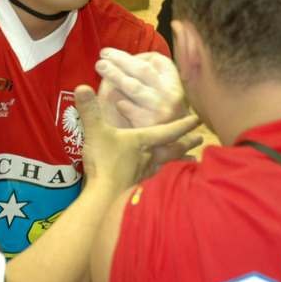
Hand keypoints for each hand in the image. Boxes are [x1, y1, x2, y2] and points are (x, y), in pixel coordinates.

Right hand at [75, 84, 200, 190]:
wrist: (103, 194)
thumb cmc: (104, 161)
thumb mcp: (95, 131)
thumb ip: (90, 110)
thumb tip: (81, 86)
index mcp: (143, 140)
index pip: (168, 131)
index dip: (182, 124)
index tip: (197, 119)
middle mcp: (149, 156)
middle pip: (173, 148)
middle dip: (186, 143)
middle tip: (200, 140)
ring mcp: (144, 172)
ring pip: (167, 163)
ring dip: (179, 159)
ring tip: (190, 159)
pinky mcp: (137, 184)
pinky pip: (155, 176)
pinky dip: (162, 173)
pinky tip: (160, 174)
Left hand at [96, 48, 186, 127]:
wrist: (166, 151)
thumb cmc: (159, 120)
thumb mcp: (161, 97)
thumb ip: (147, 79)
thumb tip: (124, 60)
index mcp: (175, 85)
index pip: (160, 61)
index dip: (139, 55)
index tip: (119, 53)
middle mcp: (171, 95)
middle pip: (143, 70)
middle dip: (122, 60)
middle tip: (103, 54)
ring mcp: (160, 109)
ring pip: (133, 86)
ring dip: (115, 74)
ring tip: (100, 66)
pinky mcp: (148, 124)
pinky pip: (128, 107)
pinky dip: (118, 100)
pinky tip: (107, 95)